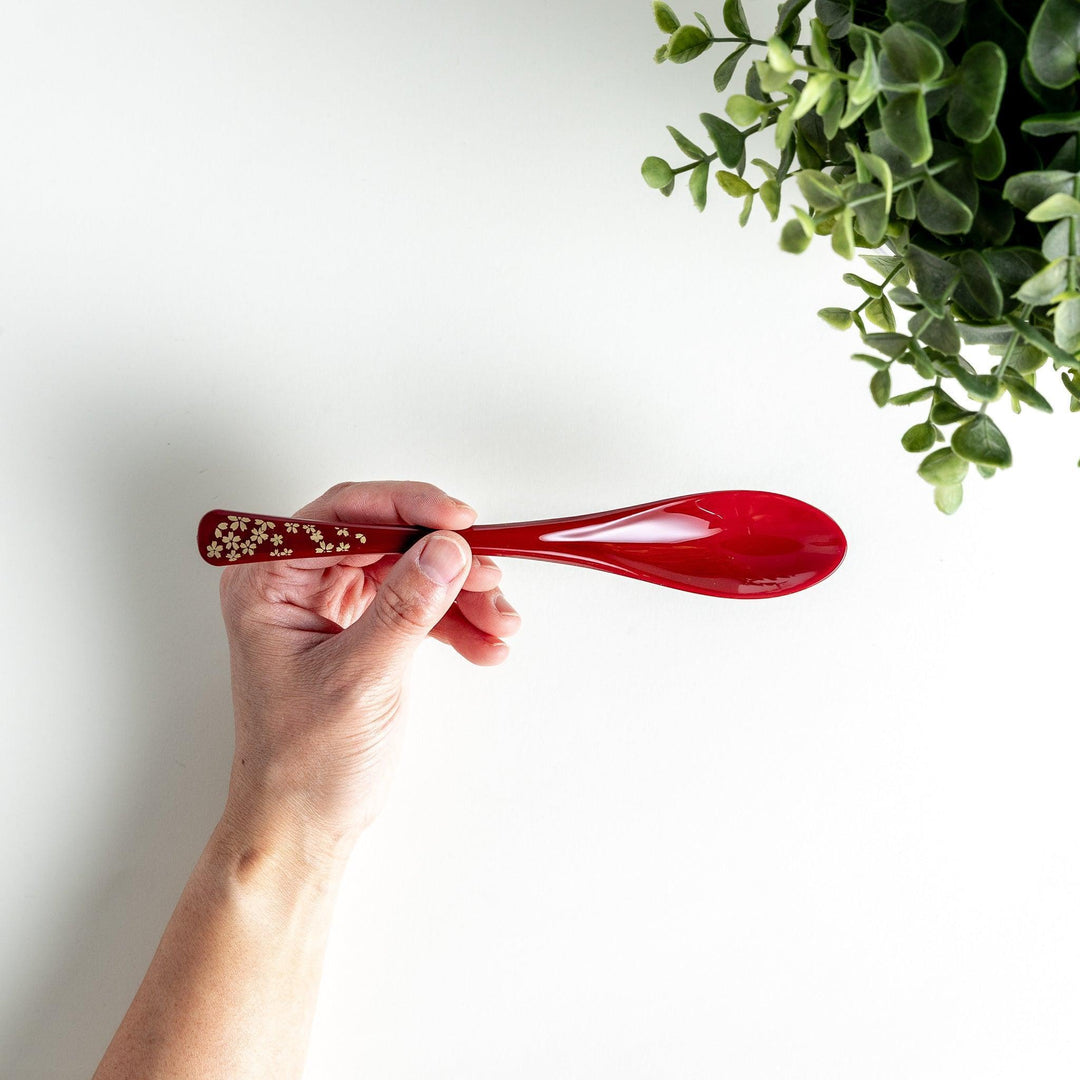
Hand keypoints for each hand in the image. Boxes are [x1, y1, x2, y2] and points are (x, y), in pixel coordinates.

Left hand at [216, 481, 520, 862]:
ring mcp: (332, 604)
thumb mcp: (358, 678)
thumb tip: (446, 549)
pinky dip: (456, 621)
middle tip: (490, 580)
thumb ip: (405, 608)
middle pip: (387, 538)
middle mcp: (297, 582)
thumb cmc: (302, 762)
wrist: (306, 822)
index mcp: (268, 580)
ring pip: (411, 570)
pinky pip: (419, 604)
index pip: (343, 514)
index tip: (459, 521)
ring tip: (499, 624)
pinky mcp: (364, 627)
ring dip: (461, 595)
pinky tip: (485, 643)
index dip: (407, 507)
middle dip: (446, 560)